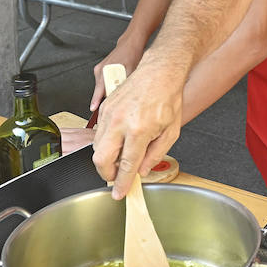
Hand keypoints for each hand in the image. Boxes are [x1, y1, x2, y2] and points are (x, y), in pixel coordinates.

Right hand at [90, 40, 145, 112]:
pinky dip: (107, 85)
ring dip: (107, 91)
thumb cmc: (132, 55)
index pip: (99, 89)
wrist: (129, 44)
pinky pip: (102, 81)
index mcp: (106, 70)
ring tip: (117, 91)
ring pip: (101, 86)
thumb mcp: (131, 71)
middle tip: (111, 106)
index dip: (96, 100)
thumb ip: (124, 83)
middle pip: (99, 90)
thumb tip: (121, 95)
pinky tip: (115, 84)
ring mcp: (99, 69)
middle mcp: (100, 70)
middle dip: (103, 99)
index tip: (93, 108)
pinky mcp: (100, 68)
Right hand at [91, 52, 186, 197]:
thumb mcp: (170, 132)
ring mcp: (109, 114)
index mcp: (139, 130)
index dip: (122, 183)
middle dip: (106, 173)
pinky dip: (105, 142)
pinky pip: (98, 132)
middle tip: (117, 176)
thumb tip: (141, 170)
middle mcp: (120, 122)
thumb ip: (155, 154)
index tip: (119, 193)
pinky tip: (119, 141)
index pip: (126, 165)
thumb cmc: (168, 98)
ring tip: (121, 157)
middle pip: (101, 159)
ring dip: (106, 157)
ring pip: (96, 146)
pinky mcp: (105, 107)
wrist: (159, 72)